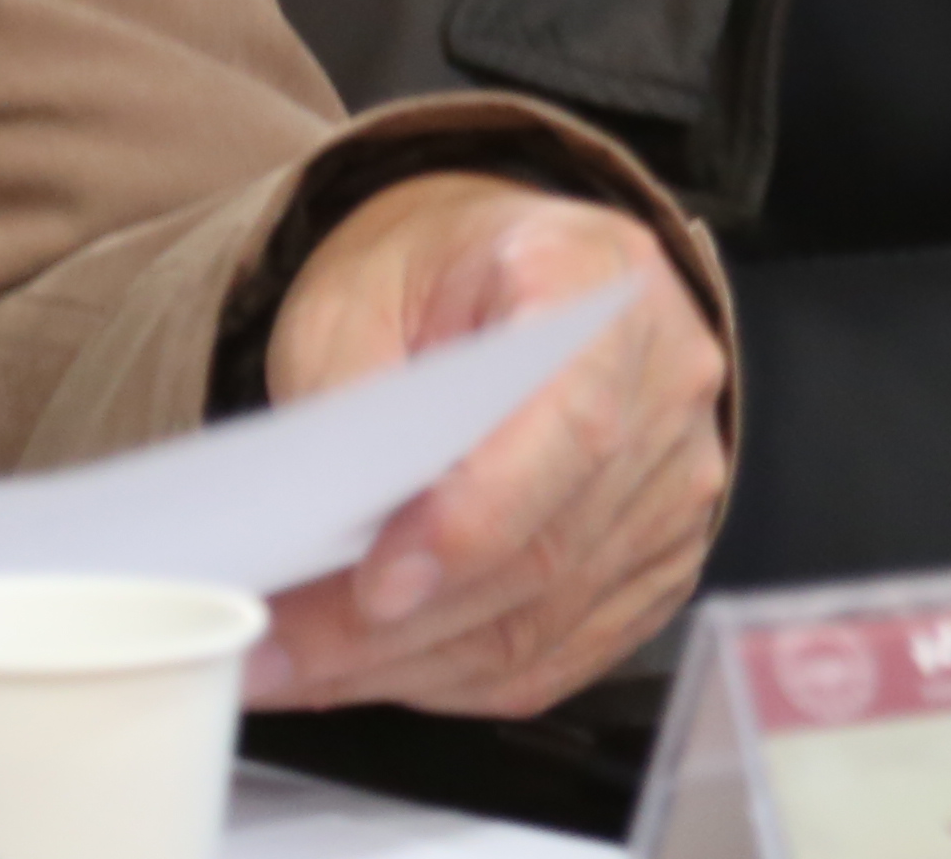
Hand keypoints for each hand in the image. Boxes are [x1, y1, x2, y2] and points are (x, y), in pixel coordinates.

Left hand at [253, 175, 731, 714]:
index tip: (376, 583)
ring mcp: (681, 476)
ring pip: (547, 617)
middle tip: (269, 653)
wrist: (516, 269)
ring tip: (290, 671)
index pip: (571, 422)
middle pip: (549, 546)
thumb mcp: (356, 294)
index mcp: (599, 282)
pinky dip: (458, 680)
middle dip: (400, 624)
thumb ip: (347, 397)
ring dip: (410, 666)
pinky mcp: (664, 553)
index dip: (478, 516)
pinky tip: (371, 673)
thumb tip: (321, 526)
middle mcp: (669, 382)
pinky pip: (563, 652)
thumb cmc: (432, 276)